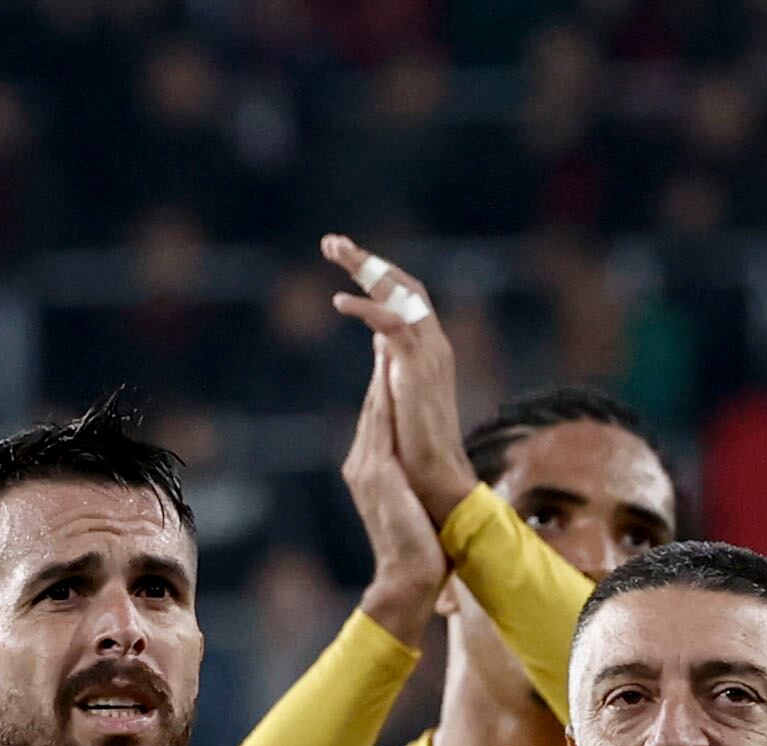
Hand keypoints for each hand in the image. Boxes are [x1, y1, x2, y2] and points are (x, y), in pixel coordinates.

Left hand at [323, 234, 480, 524]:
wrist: (435, 483)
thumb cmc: (417, 452)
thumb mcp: (397, 395)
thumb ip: (391, 364)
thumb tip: (379, 342)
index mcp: (426, 352)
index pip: (402, 298)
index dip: (375, 274)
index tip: (343, 258)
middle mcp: (432, 346)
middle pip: (403, 285)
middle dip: (367, 260)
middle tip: (331, 241)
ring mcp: (429, 355)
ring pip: (402, 293)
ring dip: (367, 268)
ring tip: (334, 250)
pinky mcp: (419, 369)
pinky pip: (395, 324)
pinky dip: (367, 309)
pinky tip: (339, 302)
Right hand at [346, 342, 447, 638]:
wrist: (407, 580)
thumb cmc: (418, 555)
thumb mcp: (413, 511)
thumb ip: (409, 488)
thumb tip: (419, 482)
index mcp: (370, 472)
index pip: (378, 417)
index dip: (383, 380)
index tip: (391, 347)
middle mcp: (362, 464)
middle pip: (372, 403)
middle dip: (378, 362)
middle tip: (383, 319)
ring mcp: (366, 467)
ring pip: (374, 405)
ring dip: (379, 364)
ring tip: (385, 327)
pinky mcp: (377, 472)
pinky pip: (380, 421)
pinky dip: (384, 389)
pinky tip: (391, 363)